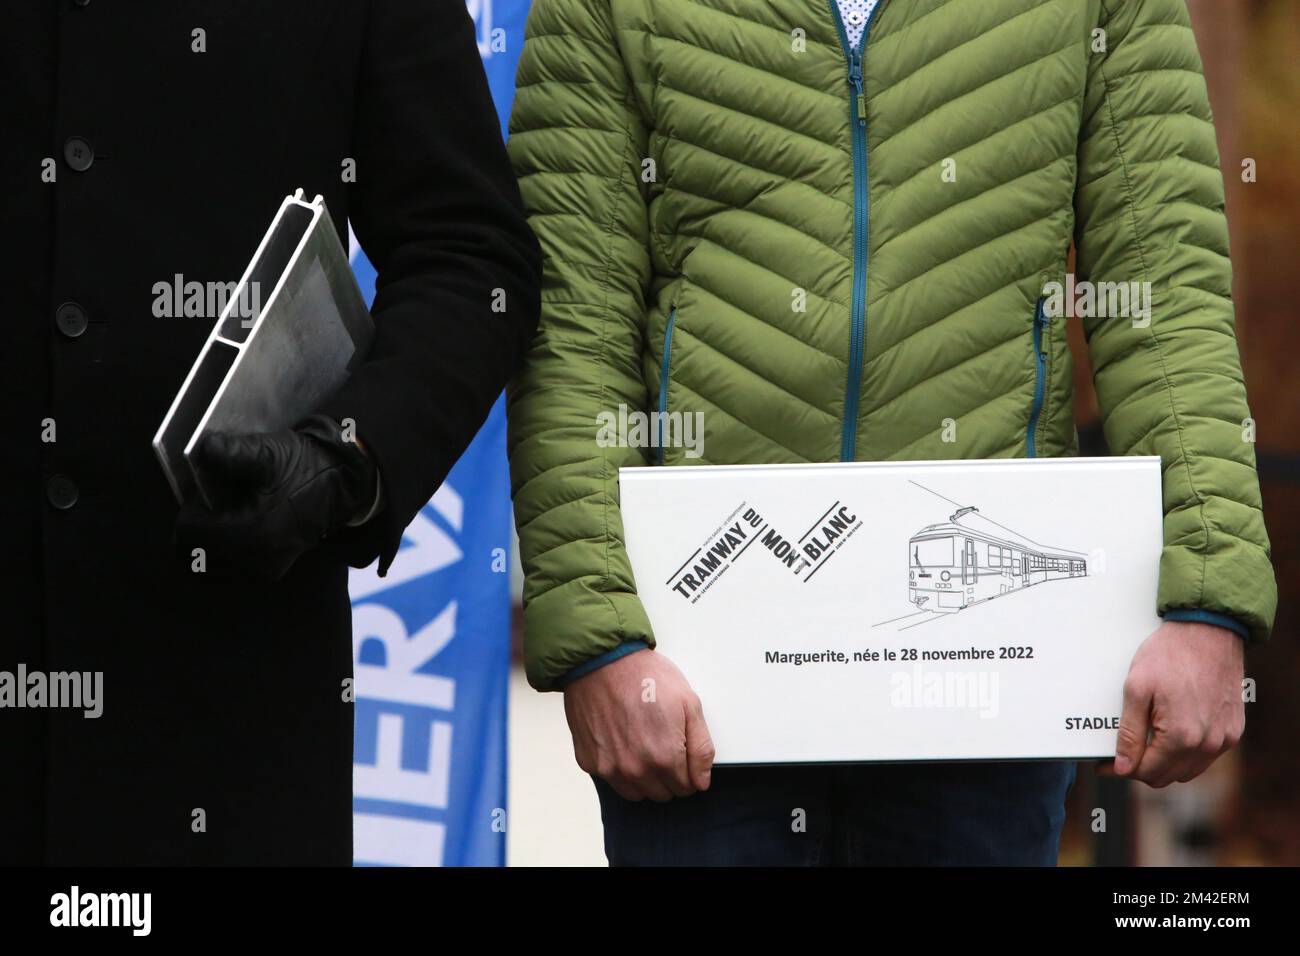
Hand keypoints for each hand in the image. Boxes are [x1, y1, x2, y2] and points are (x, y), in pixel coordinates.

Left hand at [175, 414, 377, 581]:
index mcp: (249, 535)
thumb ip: (232, 453)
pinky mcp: (268, 573)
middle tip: (208, 507)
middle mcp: (253, 561)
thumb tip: (200, 450)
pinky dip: (221, 553)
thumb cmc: (305, 466)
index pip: (188, 534)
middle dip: (192, 532)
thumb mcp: (269, 453)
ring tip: (221, 518)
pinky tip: (236, 528)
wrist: (342, 483)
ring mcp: (261, 571)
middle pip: (192, 558)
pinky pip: (227, 571)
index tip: (203, 493)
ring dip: (204, 545)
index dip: (189, 510)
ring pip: (207, 569)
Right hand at [563, 648, 714, 801]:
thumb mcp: (689, 703)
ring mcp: (610, 768)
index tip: (682, 751)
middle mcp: (636, 769)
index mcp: (664, 757)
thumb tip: (702, 780)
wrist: (601, 661)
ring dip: (645, 777)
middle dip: (669, 775)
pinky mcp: (590, 762)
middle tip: (663, 743)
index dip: (689, 771)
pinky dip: (620, 769)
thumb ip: (701, 747)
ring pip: (638, 793)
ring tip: (643, 744)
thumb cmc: (645, 676)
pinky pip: (612, 780)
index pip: (687, 788)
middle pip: (663, 794)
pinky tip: (622, 742)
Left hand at [1105, 620, 1244, 787]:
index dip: (1121, 768)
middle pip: (1167, 776)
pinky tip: (1171, 732)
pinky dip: (1187, 752)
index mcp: (1181, 737)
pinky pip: (1206, 756)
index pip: (1146, 772)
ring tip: (1146, 740)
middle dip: (1142, 767)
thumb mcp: (1137, 689)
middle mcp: (1207, 744)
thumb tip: (1122, 767)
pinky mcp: (1234, 730)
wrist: (1209, 632)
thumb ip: (1129, 733)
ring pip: (1188, 770)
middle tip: (1123, 750)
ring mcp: (1224, 738)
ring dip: (1165, 762)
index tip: (1105, 762)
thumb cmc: (1169, 655)